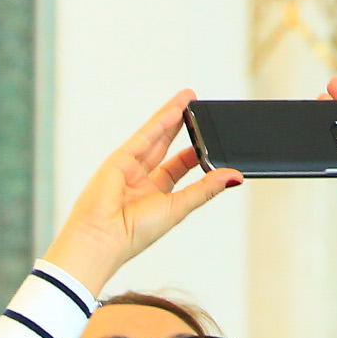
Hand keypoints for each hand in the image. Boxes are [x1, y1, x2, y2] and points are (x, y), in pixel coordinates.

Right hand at [41, 91, 241, 292]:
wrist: (102, 239)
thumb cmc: (133, 233)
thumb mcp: (179, 207)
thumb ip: (206, 189)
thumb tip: (234, 176)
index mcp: (154, 196)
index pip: (177, 167)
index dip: (193, 153)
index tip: (209, 140)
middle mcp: (140, 181)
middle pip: (164, 146)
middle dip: (181, 126)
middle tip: (197, 107)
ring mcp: (127, 169)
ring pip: (154, 137)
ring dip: (170, 116)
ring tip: (188, 98)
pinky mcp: (117, 161)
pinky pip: (143, 137)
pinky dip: (159, 123)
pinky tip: (174, 110)